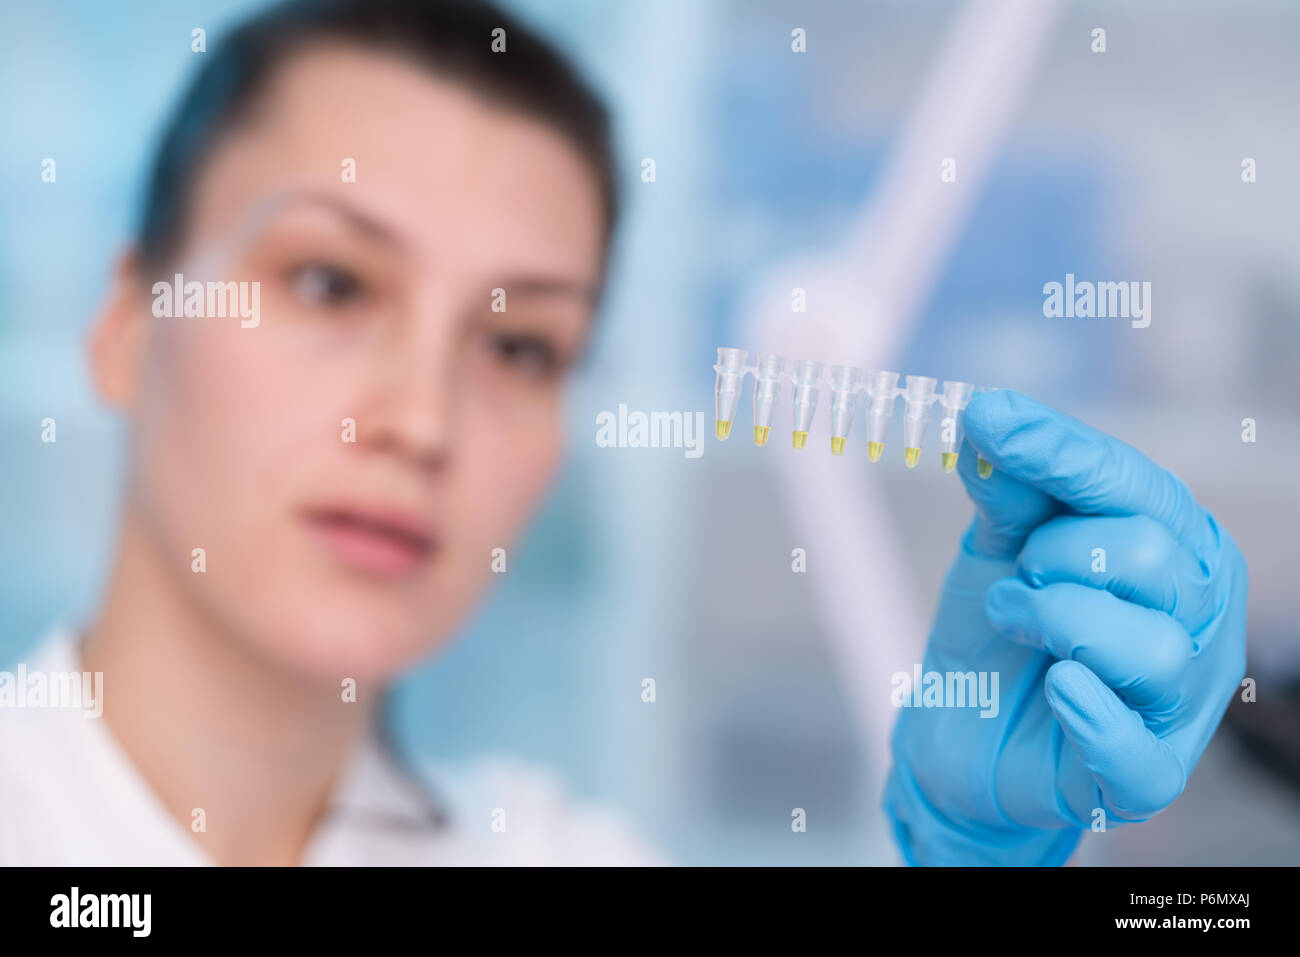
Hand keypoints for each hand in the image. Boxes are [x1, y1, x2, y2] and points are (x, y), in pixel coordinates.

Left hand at [882, 390, 1247, 864]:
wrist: (953, 731)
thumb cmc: (998, 627)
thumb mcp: (997, 545)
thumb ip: (1007, 486)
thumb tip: (991, 412)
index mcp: (1177, 546)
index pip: (1138, 487)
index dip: (1062, 453)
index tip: (987, 418)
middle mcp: (1200, 619)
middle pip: (1149, 557)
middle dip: (1055, 556)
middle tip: (1016, 576)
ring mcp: (1181, 701)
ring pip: (1152, 645)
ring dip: (1054, 622)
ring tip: (1013, 621)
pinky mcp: (1146, 774)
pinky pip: (1136, 748)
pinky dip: (1088, 715)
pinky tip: (1054, 690)